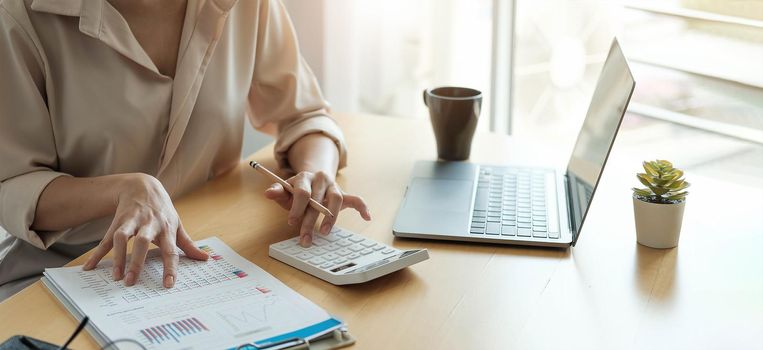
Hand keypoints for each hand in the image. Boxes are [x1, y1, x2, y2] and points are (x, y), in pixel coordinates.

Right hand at [82, 174, 207, 287]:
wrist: (142, 186)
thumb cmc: (163, 210)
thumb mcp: (177, 224)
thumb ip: (188, 244)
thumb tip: (205, 258)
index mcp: (166, 228)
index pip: (170, 250)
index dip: (170, 267)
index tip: (168, 284)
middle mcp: (148, 224)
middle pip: (142, 241)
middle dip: (137, 261)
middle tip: (131, 281)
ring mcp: (131, 221)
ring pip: (121, 237)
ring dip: (117, 256)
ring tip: (115, 276)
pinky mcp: (117, 222)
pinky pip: (105, 238)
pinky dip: (97, 253)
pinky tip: (90, 267)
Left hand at [264, 171, 370, 246]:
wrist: (312, 178)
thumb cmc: (296, 189)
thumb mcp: (285, 190)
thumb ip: (277, 191)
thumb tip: (268, 193)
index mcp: (305, 177)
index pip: (302, 192)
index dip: (297, 208)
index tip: (292, 223)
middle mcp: (321, 179)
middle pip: (318, 200)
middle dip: (310, 221)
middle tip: (305, 239)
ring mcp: (334, 186)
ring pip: (337, 200)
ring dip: (331, 218)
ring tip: (324, 232)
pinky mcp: (343, 194)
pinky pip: (356, 199)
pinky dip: (362, 207)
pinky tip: (367, 217)